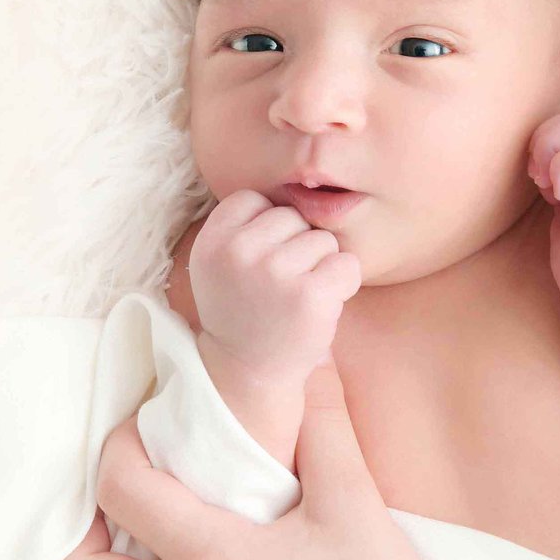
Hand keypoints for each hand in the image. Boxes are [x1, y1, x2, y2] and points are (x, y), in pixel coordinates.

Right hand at [188, 189, 361, 387]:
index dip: (267, 229)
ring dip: (320, 266)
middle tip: (280, 286)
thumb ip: (244, 226)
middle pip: (293, 217)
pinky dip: (343, 284)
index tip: (260, 261)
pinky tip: (319, 304)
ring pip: (323, 240)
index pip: (255, 200)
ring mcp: (274, 273)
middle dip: (296, 247)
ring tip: (296, 296)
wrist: (247, 372)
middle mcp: (238, 252)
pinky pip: (347, 264)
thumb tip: (298, 187)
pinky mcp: (309, 295)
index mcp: (212, 240)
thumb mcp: (221, 262)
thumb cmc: (243, 310)